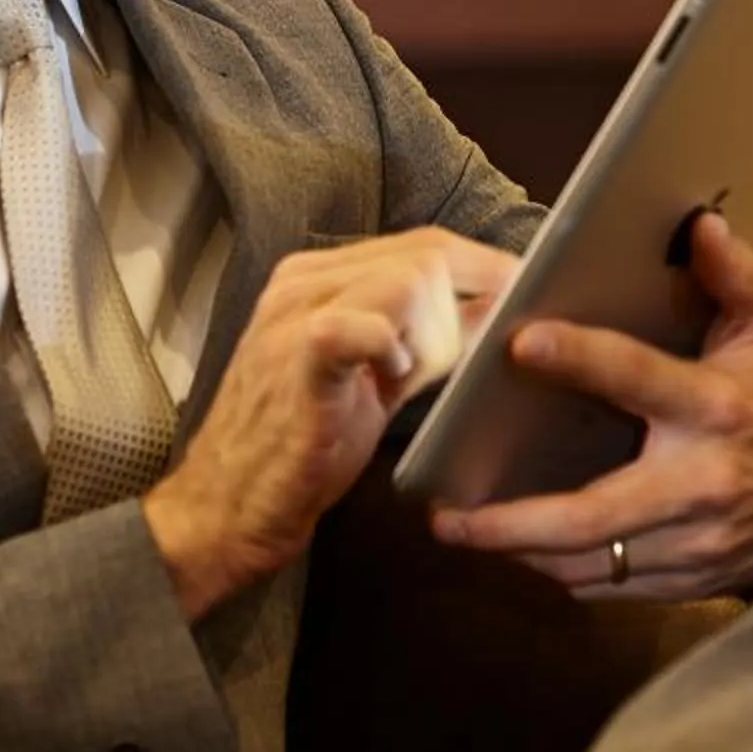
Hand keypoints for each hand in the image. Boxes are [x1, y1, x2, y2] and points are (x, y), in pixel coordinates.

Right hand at [145, 228, 517, 617]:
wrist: (227, 507)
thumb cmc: (303, 447)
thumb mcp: (373, 378)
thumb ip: (424, 340)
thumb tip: (495, 313)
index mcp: (317, 278)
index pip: (422, 244)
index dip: (484, 267)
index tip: (525, 297)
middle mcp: (301, 282)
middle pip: (425, 253)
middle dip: (473, 299)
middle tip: (484, 349)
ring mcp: (294, 314)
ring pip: (408, 280)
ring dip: (436, 333)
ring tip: (412, 378)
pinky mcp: (296, 357)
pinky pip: (367, 326)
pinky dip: (396, 350)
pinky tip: (391, 380)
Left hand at [429, 213, 752, 600]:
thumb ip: (735, 273)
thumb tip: (699, 223)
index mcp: (716, 407)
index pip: (638, 377)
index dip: (579, 358)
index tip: (520, 341)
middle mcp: (701, 482)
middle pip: (591, 514)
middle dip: (510, 522)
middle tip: (446, 515)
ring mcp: (696, 541)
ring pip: (591, 562)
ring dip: (521, 552)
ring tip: (465, 531)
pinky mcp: (692, 578)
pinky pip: (611, 587)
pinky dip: (562, 571)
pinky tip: (524, 550)